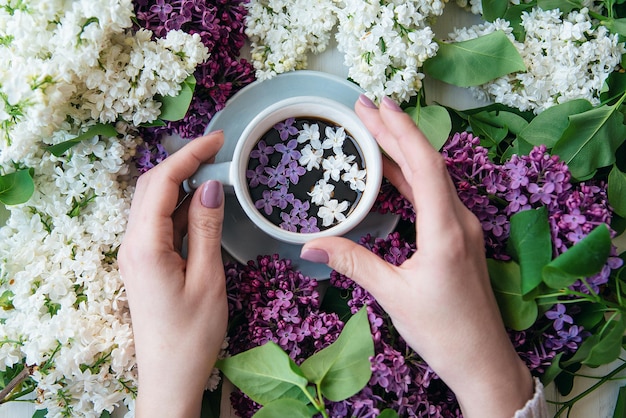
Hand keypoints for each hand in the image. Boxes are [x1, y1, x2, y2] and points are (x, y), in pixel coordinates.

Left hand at [118, 132, 226, 417]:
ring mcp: (136, 254)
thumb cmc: (192, 334)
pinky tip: (202, 205)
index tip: (217, 139)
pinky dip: (179, 206)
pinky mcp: (144, 263)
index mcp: (144, 246)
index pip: (161, 183)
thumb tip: (211, 186)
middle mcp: (132, 244)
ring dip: (180, 182)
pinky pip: (158, 223)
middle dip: (182, 162)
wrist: (170, 376)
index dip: (188, 154)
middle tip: (217, 151)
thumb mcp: (208, 279)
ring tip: (214, 171)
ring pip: (153, 203)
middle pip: (151, 186)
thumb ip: (206, 229)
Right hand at [300, 96, 532, 417]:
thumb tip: (309, 245)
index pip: (424, 165)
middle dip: (395, 132)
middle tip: (364, 108)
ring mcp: (461, 228)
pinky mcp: (458, 238)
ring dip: (402, 152)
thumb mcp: (393, 295)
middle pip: (427, 163)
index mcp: (445, 230)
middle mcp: (459, 221)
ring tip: (372, 130)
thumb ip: (352, 263)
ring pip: (431, 177)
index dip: (400, 131)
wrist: (482, 359)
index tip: (378, 106)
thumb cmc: (443, 332)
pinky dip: (409, 177)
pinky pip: (433, 196)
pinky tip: (389, 171)